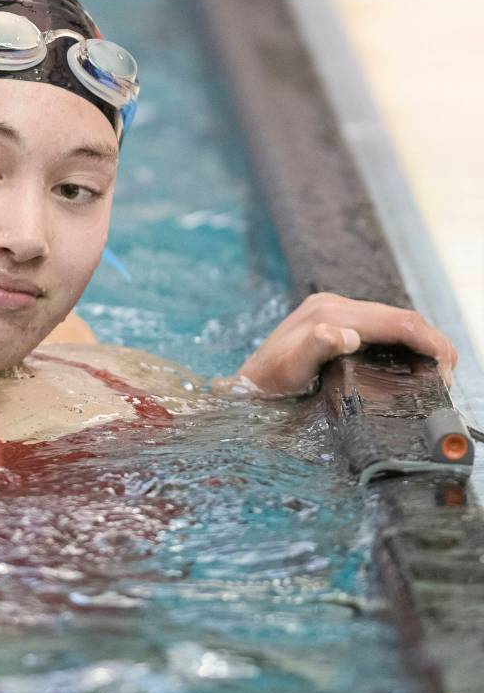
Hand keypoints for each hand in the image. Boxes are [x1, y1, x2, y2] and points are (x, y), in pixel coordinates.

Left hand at [219, 293, 457, 396]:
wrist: (244, 387)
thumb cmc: (267, 385)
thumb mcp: (289, 369)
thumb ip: (316, 346)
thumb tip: (348, 334)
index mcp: (330, 313)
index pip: (394, 320)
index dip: (428, 341)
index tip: (446, 367)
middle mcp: (332, 305)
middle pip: (397, 316)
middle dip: (430, 340)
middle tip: (449, 372)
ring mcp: (331, 310)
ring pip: (389, 319)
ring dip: (417, 339)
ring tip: (437, 366)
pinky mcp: (329, 320)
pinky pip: (376, 325)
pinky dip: (399, 339)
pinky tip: (407, 358)